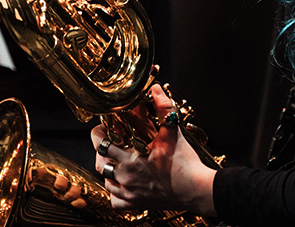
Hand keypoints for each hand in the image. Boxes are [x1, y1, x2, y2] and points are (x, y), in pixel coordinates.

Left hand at [90, 85, 217, 217]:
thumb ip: (163, 108)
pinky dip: (115, 192)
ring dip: (108, 171)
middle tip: (108, 142)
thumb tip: (155, 89)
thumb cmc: (185, 163)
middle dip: (100, 152)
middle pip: (99, 164)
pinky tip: (122, 183)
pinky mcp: (136, 204)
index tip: (102, 128)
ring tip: (116, 161)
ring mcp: (130, 194)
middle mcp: (126, 178)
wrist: (196, 190)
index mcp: (131, 160)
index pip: (101, 145)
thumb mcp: (173, 132)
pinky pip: (115, 201)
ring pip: (106, 182)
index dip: (98, 134)